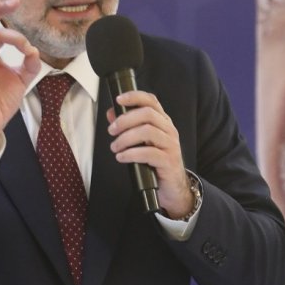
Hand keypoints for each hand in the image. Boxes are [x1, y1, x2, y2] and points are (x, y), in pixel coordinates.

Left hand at [106, 91, 192, 217]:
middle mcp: (169, 130)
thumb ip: (128, 126)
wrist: (172, 187)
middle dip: (125, 120)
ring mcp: (171, 145)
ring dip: (126, 138)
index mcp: (163, 122)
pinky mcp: (168, 161)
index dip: (135, 97)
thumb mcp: (142, 142)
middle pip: (148, 114)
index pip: (152, 101)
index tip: (118, 100)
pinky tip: (121, 157)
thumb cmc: (156, 162)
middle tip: (111, 130)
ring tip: (115, 147)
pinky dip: (131, 154)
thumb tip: (111, 113)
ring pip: (148, 131)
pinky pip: (149, 153)